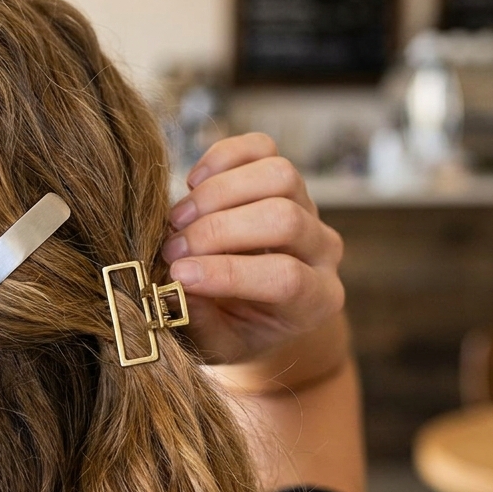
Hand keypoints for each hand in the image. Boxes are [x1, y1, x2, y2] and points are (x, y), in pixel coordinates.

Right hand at [161, 133, 344, 366]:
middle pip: (283, 218)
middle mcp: (322, 250)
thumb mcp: (216, 343)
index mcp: (315, 300)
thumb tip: (174, 286)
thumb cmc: (231, 330)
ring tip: (177, 219)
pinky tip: (192, 185)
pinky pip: (261, 148)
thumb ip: (199, 322)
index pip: (285, 277)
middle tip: (171, 248)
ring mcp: (308, 207)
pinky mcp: (283, 177)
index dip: (229, 272)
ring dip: (217, 193)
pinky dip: (221, 159)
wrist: (249, 307)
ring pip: (278, 175)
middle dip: (217, 230)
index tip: (178, 274)